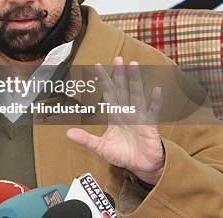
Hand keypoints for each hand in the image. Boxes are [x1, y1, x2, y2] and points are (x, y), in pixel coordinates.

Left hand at [66, 57, 164, 184]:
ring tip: (133, 65)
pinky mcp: (150, 126)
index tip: (97, 66)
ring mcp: (139, 117)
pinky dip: (155, 102)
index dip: (103, 81)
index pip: (108, 94)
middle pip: (122, 89)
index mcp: (114, 115)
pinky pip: (153, 112)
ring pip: (136, 95)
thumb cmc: (123, 154)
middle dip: (119, 74)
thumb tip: (68, 134)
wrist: (140, 166)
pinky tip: (156, 90)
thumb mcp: (100, 148)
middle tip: (117, 58)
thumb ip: (86, 140)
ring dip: (135, 80)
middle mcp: (126, 112)